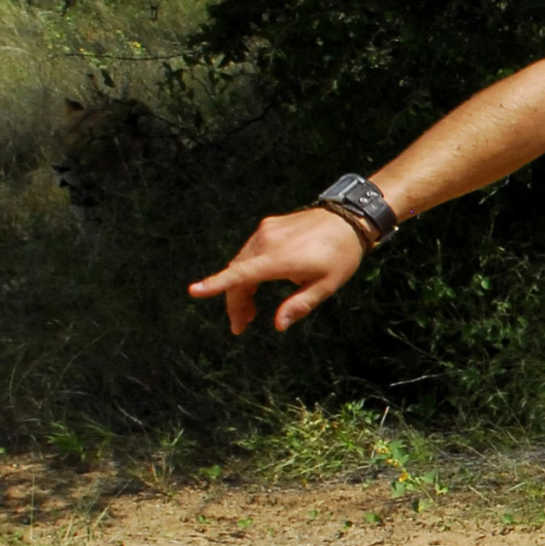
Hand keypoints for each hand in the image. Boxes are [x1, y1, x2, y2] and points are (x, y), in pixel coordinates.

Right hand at [188, 208, 366, 333]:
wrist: (349, 218)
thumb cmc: (341, 255)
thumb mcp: (326, 286)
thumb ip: (299, 305)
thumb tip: (277, 326)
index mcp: (279, 259)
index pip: (241, 274)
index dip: (216, 284)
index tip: (194, 292)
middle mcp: (267, 242)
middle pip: (238, 275)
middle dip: (235, 302)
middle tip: (240, 327)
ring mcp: (265, 231)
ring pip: (241, 263)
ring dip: (241, 288)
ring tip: (249, 313)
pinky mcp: (268, 226)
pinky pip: (250, 251)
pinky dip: (248, 270)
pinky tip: (256, 284)